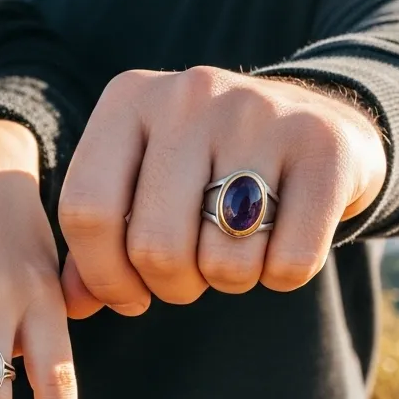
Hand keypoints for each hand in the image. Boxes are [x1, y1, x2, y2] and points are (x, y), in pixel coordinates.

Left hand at [57, 67, 386, 317]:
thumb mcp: (144, 183)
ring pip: (224, 262)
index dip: (104, 276)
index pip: (86, 210)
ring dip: (230, 281)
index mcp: (129, 98)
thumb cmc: (211, 168)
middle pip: (155, 247)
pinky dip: (282, 276)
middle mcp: (190, 94)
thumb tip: (73, 304)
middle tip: (193, 275)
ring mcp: (261, 114)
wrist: (324, 121)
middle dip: (172, 287)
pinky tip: (283, 241)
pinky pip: (290, 263)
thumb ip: (101, 238)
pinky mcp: (326, 148)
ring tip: (239, 248)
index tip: (131, 295)